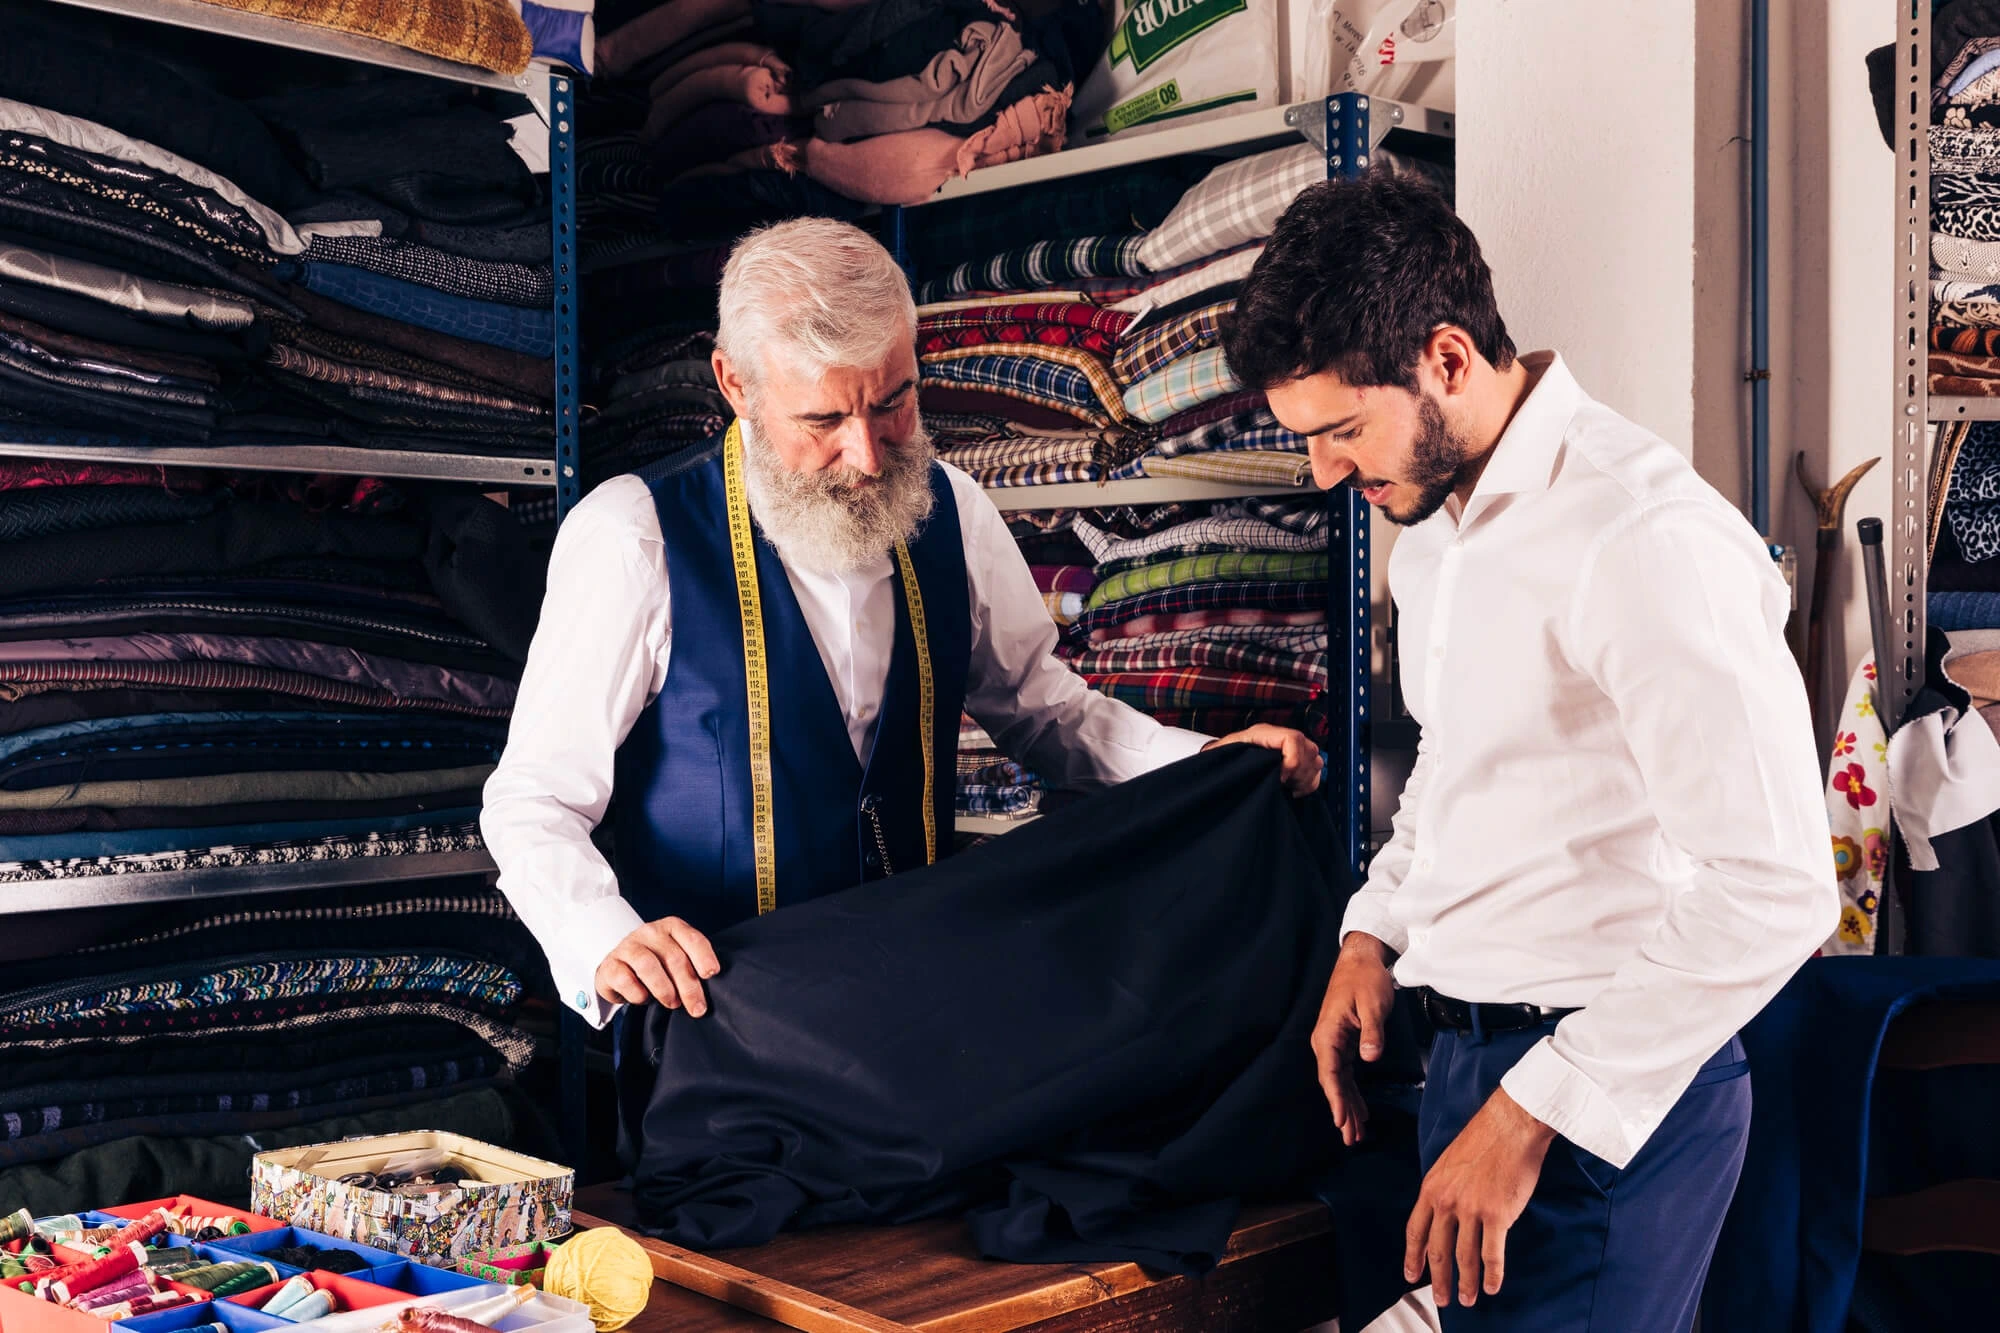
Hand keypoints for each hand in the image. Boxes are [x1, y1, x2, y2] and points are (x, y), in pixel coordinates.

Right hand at [594, 917, 720, 1016]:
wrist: (619, 967)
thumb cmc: (656, 964)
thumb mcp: (676, 958)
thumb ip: (691, 966)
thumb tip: (711, 989)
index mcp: (671, 927)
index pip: (691, 938)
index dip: (704, 956)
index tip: (711, 974)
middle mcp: (649, 932)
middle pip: (673, 957)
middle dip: (689, 986)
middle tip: (697, 1008)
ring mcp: (628, 947)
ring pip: (648, 965)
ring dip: (664, 989)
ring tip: (672, 1003)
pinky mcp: (610, 965)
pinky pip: (625, 979)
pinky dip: (638, 994)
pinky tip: (644, 999)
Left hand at [1204, 724, 1321, 795]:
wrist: (1223, 763)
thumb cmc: (1223, 759)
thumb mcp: (1224, 754)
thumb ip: (1238, 757)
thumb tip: (1255, 768)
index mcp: (1263, 733)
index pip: (1292, 738)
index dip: (1292, 760)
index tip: (1281, 778)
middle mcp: (1281, 737)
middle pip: (1309, 749)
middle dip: (1298, 773)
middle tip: (1283, 784)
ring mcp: (1292, 748)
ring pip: (1315, 760)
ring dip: (1304, 778)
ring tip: (1287, 786)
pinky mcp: (1297, 761)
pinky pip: (1316, 771)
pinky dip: (1309, 783)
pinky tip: (1293, 790)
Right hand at [1309, 932, 1394, 1144]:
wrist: (1361, 959)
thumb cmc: (1365, 978)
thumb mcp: (1373, 1004)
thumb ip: (1372, 1033)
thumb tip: (1370, 1058)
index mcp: (1328, 1034)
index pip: (1331, 1074)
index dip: (1336, 1099)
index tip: (1342, 1121)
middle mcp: (1326, 1041)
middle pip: (1333, 1084)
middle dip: (1342, 1112)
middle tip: (1352, 1139)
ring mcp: (1334, 1043)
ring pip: (1340, 1082)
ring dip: (1348, 1106)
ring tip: (1356, 1134)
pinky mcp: (1344, 1042)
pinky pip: (1346, 1073)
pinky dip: (1353, 1092)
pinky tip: (1360, 1110)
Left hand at [1404, 1088, 1556, 1307]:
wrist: (1511, 1124)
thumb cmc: (1485, 1138)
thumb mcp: (1449, 1162)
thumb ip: (1444, 1188)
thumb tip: (1446, 1213)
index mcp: (1432, 1187)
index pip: (1415, 1230)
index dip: (1412, 1256)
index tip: (1411, 1275)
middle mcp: (1447, 1201)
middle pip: (1437, 1250)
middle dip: (1438, 1279)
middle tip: (1441, 1299)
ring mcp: (1471, 1209)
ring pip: (1464, 1257)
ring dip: (1466, 1283)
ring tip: (1467, 1299)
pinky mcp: (1498, 1215)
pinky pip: (1492, 1254)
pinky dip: (1492, 1275)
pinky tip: (1492, 1287)